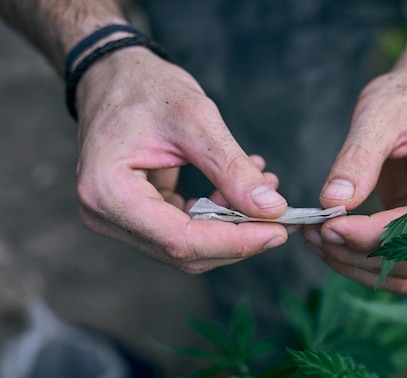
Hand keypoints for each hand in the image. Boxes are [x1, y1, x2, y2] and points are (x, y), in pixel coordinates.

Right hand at [74, 48, 289, 272]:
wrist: (116, 77)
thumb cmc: (146, 88)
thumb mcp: (195, 119)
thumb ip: (232, 168)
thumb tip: (272, 209)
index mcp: (107, 192)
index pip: (179, 240)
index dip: (234, 243)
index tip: (278, 231)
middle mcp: (104, 215)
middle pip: (184, 251)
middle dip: (238, 239)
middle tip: (281, 216)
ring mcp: (117, 219)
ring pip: (188, 247)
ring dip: (232, 227)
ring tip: (265, 192)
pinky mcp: (135, 217)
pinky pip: (183, 231)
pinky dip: (218, 216)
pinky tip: (241, 190)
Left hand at [303, 69, 406, 292]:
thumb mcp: (379, 112)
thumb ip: (358, 157)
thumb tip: (332, 202)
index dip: (375, 233)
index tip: (329, 225)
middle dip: (360, 252)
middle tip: (315, 233)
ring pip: (406, 271)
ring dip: (357, 265)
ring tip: (317, 240)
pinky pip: (396, 264)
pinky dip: (363, 263)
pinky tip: (332, 243)